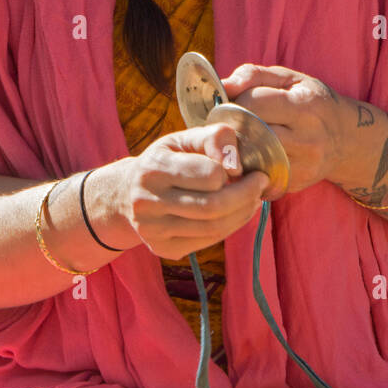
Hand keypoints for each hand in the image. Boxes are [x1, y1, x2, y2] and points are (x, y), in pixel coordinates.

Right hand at [114, 122, 269, 260]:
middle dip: (246, 195)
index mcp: (153, 167)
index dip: (233, 172)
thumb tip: (236, 167)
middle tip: (260, 184)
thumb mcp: (185, 138)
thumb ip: (215, 138)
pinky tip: (235, 214)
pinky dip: (230, 227)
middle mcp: (147, 201)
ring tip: (252, 199)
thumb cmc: (166, 160)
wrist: (127, 193)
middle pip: (213, 206)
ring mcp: (152, 229)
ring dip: (243, 213)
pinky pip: (208, 241)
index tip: (244, 168)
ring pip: (213, 228)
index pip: (209, 175)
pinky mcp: (162, 248)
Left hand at [219, 63, 346, 195]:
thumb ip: (254, 75)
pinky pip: (258, 174)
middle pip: (251, 132)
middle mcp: (307, 140)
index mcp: (305, 107)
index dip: (237, 100)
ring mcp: (302, 166)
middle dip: (234, 125)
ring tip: (240, 136)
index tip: (235, 101)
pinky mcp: (294, 183)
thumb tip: (224, 86)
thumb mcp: (289, 79)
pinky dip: (248, 164)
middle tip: (230, 120)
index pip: (255, 103)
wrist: (345, 139)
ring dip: (238, 146)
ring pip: (251, 156)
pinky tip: (252, 153)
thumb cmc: (312, 102)